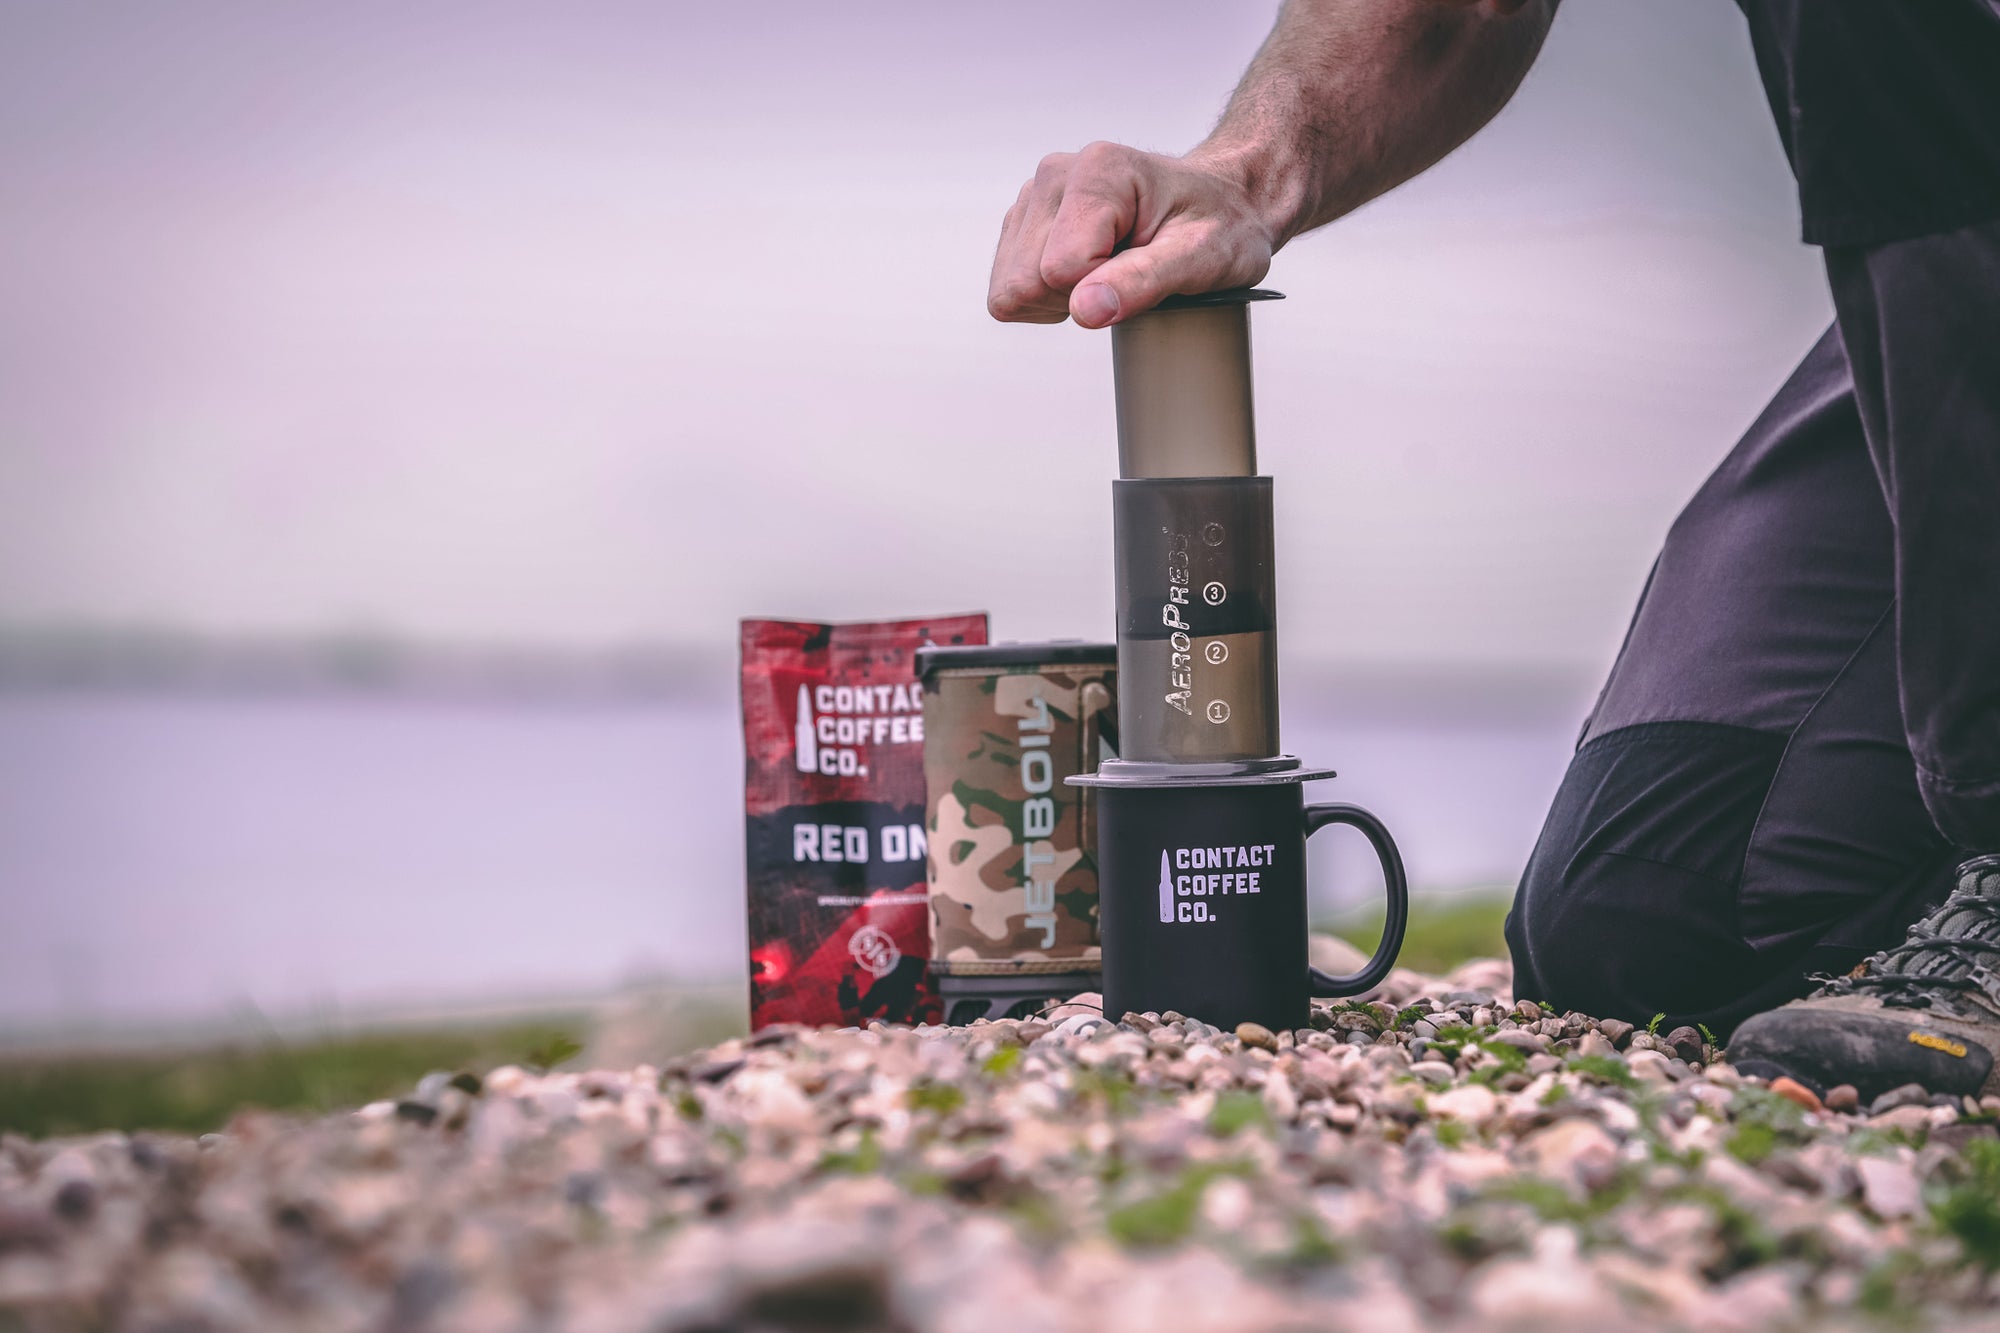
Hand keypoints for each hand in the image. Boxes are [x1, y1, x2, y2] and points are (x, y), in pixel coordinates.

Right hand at [986, 142, 1277, 327]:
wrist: (1224, 202)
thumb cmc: (1221, 227)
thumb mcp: (1203, 259)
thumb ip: (1143, 281)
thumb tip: (1084, 310)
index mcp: (1098, 172)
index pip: (1060, 269)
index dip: (1101, 290)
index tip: (1143, 269)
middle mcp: (1055, 174)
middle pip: (1023, 281)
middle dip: (1073, 298)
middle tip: (1128, 274)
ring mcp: (1034, 196)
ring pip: (1009, 288)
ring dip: (1059, 298)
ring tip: (1112, 269)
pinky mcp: (1024, 221)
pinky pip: (1008, 288)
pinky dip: (1048, 296)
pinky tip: (1090, 272)